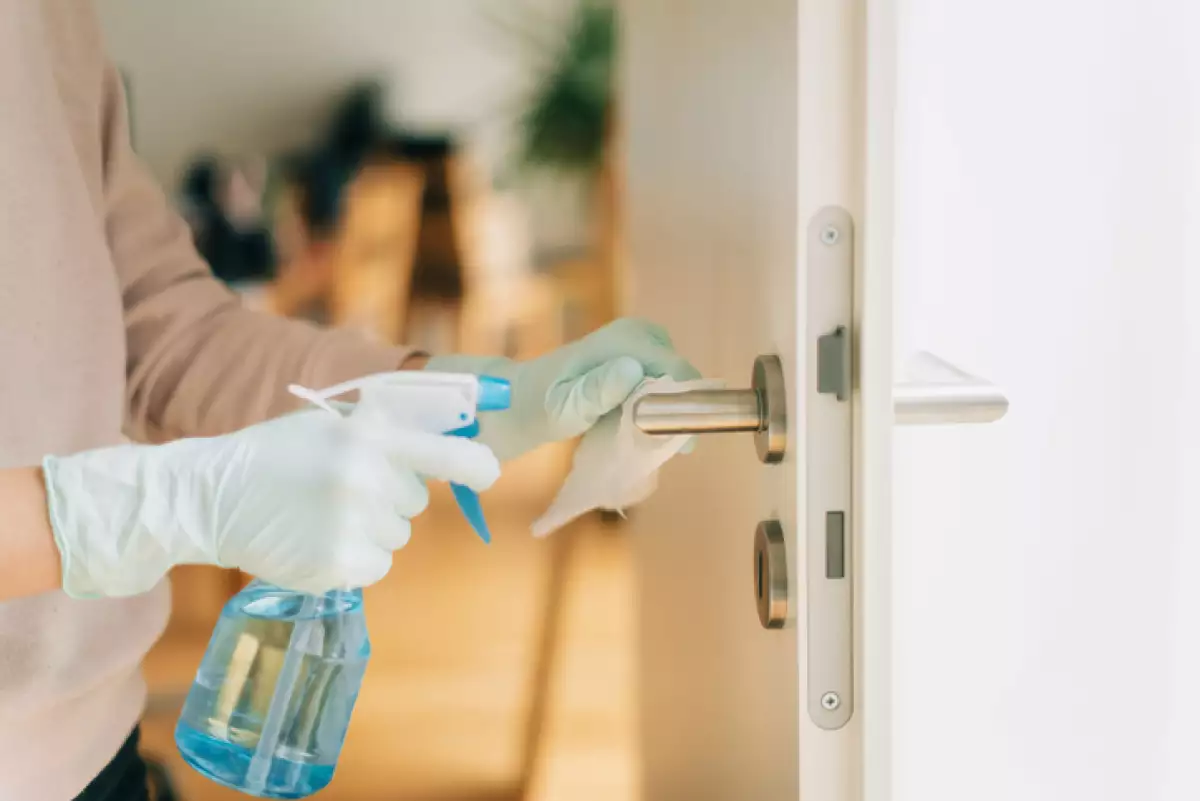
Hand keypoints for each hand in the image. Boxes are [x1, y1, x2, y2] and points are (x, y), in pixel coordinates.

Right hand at [43, 408, 498, 597]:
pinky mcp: (339, 566)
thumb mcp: (333, 424)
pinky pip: (376, 566)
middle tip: (339, 488)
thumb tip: (451, 438)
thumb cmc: (277, 455)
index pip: (451, 456)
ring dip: (370, 530)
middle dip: (390, 498)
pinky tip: (316, 540)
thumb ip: (388, 430)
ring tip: (320, 514)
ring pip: (396, 537)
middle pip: (416, 502)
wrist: (212, 497)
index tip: (489, 473)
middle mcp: (368, 480)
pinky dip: (355, 560)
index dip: (478, 467)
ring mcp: (353, 526)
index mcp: (370, 437)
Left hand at [427, 318, 699, 460]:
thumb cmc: (534, 409)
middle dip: (678, 409)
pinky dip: (656, 406)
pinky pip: (660, 382)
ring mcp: (633, 344)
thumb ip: (596, 391)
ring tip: (651, 439)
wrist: (513, 403)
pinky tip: (642, 428)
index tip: (680, 444)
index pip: (678, 371)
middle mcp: (633, 334)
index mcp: (623, 341)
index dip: (686, 406)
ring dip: (668, 410)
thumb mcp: (562, 408)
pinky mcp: (629, 357)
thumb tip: (631, 370)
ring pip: (673, 380)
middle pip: (680, 375)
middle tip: (663, 445)